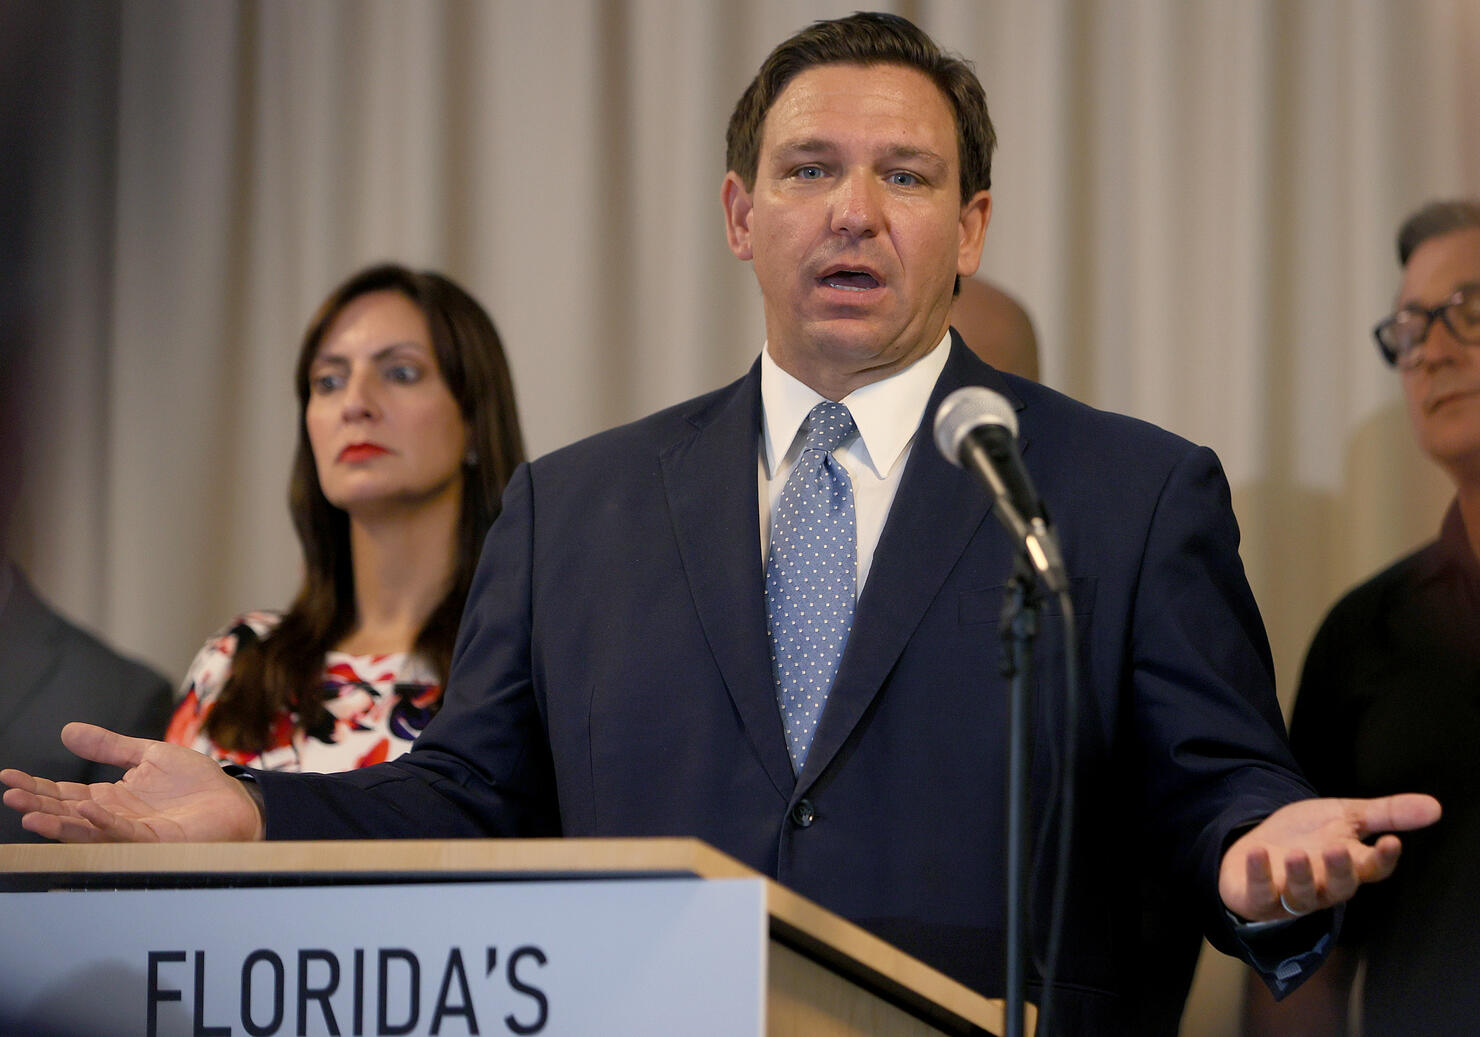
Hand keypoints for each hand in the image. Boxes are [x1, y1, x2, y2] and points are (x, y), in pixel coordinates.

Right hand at [1, 722, 264, 841]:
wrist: (235, 801)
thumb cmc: (196, 783)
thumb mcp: (149, 755)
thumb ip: (109, 746)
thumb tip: (67, 730)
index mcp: (111, 799)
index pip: (66, 794)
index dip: (38, 786)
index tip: (9, 776)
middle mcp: (115, 818)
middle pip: (68, 813)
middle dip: (37, 804)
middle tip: (9, 795)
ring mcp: (133, 832)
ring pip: (87, 829)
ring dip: (57, 822)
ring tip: (28, 814)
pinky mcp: (155, 841)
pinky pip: (124, 833)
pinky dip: (103, 823)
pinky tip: (86, 810)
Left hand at [1219, 794, 1440, 921]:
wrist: (1256, 849)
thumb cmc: (1306, 836)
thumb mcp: (1344, 816)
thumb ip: (1386, 813)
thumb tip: (1435, 807)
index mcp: (1348, 867)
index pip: (1372, 869)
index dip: (1382, 859)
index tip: (1391, 842)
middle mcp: (1324, 886)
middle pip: (1340, 888)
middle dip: (1341, 871)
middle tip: (1339, 849)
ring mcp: (1291, 895)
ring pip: (1303, 896)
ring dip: (1300, 876)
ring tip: (1296, 853)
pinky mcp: (1259, 897)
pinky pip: (1260, 893)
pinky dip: (1259, 874)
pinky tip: (1257, 853)